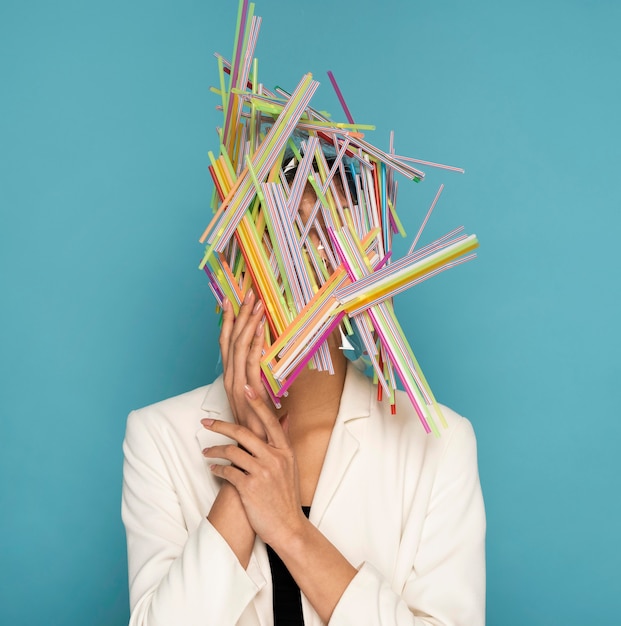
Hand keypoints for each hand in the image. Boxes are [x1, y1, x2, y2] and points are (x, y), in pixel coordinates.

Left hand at [201, 385, 305, 548]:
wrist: (288, 526)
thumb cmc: (286, 495)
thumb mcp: (290, 464)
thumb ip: (284, 440)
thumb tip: (285, 416)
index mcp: (285, 450)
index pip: (269, 420)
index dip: (257, 403)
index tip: (245, 388)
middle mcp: (274, 458)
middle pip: (243, 433)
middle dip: (220, 425)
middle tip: (205, 423)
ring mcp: (262, 473)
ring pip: (232, 452)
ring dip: (214, 450)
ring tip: (206, 452)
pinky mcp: (249, 488)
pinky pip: (227, 472)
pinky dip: (217, 468)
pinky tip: (213, 469)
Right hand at [219, 290, 268, 438]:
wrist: (252, 453)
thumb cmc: (257, 430)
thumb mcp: (263, 406)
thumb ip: (266, 394)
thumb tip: (279, 387)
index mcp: (231, 377)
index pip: (227, 343)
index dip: (229, 321)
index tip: (233, 301)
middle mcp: (230, 378)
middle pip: (231, 339)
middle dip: (239, 315)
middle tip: (247, 293)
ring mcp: (236, 384)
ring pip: (238, 346)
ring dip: (247, 323)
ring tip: (255, 303)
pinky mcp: (246, 392)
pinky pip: (250, 362)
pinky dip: (254, 344)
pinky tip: (259, 329)